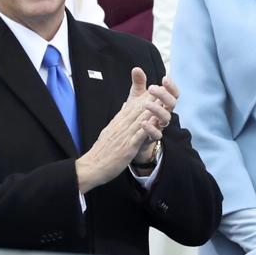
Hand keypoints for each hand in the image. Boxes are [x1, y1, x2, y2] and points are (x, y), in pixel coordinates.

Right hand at [75, 68, 171, 191]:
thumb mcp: (110, 131)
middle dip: (151, 98)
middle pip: (138, 109)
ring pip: (140, 119)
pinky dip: (146, 128)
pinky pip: (138, 136)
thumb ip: (119, 121)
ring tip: (162, 100)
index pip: (133, 106)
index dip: (145, 97)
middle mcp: (121, 126)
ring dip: (152, 109)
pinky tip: (153, 122)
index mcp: (118, 122)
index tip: (156, 88)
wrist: (92, 166)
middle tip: (162, 88)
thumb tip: (125, 109)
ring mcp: (124, 136)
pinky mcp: (127, 147)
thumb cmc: (102, 151)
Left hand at [133, 76, 177, 165]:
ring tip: (146, 104)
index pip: (173, 94)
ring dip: (157, 109)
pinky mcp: (153, 138)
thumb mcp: (137, 98)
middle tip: (152, 88)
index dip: (171, 86)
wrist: (134, 138)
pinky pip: (157, 134)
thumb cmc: (139, 115)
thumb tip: (136, 68)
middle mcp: (164, 114)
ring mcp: (160, 126)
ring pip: (166, 118)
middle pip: (172, 104)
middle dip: (164, 95)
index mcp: (163, 104)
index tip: (164, 78)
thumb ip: (139, 84)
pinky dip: (150, 128)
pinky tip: (143, 122)